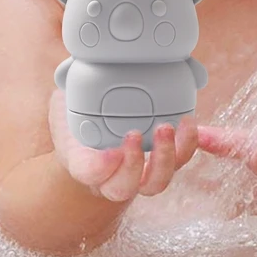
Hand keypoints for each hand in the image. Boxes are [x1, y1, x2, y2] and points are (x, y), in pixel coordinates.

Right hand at [49, 89, 197, 201]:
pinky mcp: (163, 162)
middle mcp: (110, 176)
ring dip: (165, 159)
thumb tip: (71, 68)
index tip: (107, 150)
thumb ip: (70, 84)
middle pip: (123, 188)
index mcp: (82, 160)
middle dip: (132, 165)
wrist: (95, 138)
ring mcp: (139, 173)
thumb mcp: (67, 97)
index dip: (97, 169)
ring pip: (155, 184)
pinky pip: (178, 163)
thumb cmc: (80, 119)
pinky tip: (188, 122)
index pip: (86, 173)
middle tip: (136, 134)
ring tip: (168, 127)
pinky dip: (187, 146)